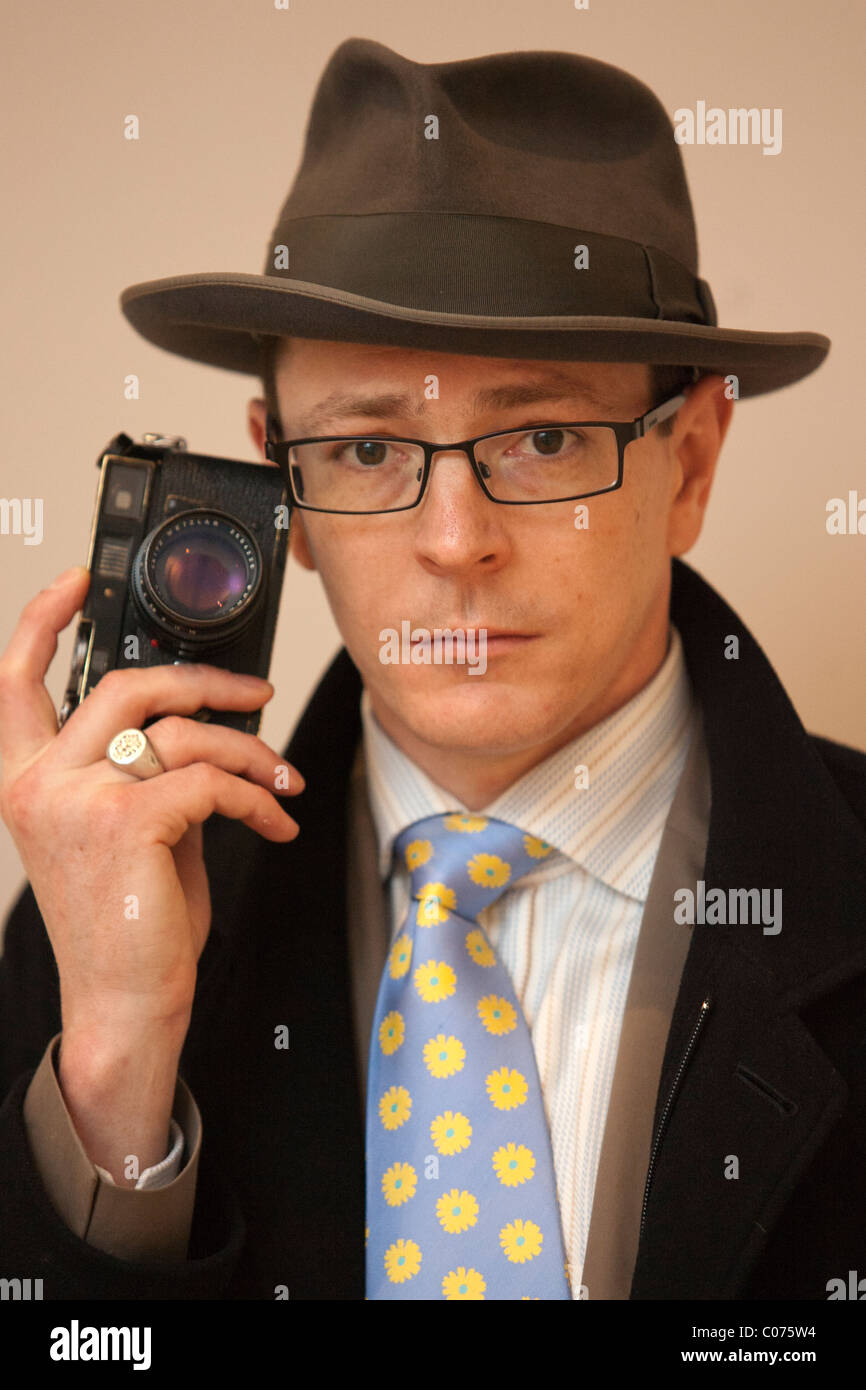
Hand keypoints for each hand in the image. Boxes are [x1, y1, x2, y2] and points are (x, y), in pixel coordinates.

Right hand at [0, 566, 302, 1039]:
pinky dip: (258, 797)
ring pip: (184, 733)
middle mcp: (41, 784)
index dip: (43, 621)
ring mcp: (79, 800)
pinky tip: (275, 822)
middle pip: (129, 687)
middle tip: (256, 696)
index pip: (17, 683)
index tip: (75, 582)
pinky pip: (213, 781)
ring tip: (282, 781)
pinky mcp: (128, 822)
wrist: (123, 1006)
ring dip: (252, 753)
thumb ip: (149, 774)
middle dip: (207, 681)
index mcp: (30, 781)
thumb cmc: (130, 926)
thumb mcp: (131, 834)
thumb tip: (209, 730)